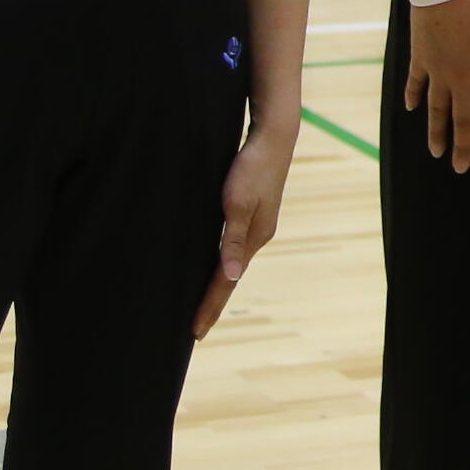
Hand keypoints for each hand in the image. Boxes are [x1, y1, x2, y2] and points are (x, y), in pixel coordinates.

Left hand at [192, 124, 294, 337]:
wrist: (274, 137)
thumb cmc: (252, 167)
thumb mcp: (238, 203)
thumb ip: (232, 240)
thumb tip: (229, 277)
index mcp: (254, 238)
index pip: (226, 282)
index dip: (210, 307)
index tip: (195, 332)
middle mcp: (257, 236)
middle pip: (230, 278)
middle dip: (214, 303)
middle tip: (196, 330)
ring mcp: (257, 224)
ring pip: (232, 264)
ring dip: (218, 285)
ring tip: (204, 305)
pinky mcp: (254, 212)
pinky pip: (234, 248)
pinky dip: (222, 265)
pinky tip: (216, 266)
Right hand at [404, 0, 469, 169]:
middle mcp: (463, 78)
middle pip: (464, 119)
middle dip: (463, 146)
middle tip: (460, 168)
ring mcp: (438, 71)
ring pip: (437, 109)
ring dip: (437, 132)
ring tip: (436, 152)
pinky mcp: (420, 59)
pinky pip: (415, 84)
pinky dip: (413, 97)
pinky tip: (412, 110)